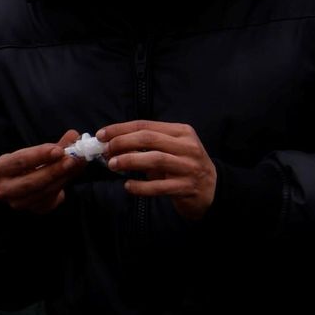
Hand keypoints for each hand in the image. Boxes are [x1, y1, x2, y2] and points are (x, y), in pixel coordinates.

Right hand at [0, 130, 84, 212]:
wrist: (18, 185)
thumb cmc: (25, 165)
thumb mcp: (34, 153)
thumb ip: (54, 146)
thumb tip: (73, 135)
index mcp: (1, 169)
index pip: (20, 161)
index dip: (40, 155)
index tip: (59, 150)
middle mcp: (5, 189)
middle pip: (31, 181)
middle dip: (54, 170)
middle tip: (72, 160)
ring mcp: (18, 202)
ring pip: (43, 192)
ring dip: (62, 178)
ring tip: (77, 164)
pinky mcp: (34, 210)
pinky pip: (51, 199)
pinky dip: (63, 185)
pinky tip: (72, 174)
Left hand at [98, 121, 217, 219]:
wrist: (212, 190)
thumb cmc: (184, 166)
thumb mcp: (170, 149)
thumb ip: (146, 145)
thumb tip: (112, 144)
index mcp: (182, 132)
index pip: (146, 125)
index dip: (121, 129)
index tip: (102, 135)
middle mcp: (187, 147)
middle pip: (149, 139)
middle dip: (123, 142)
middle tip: (106, 150)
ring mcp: (188, 167)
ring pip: (155, 159)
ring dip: (130, 161)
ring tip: (112, 165)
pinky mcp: (186, 187)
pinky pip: (159, 186)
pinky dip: (141, 186)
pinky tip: (128, 186)